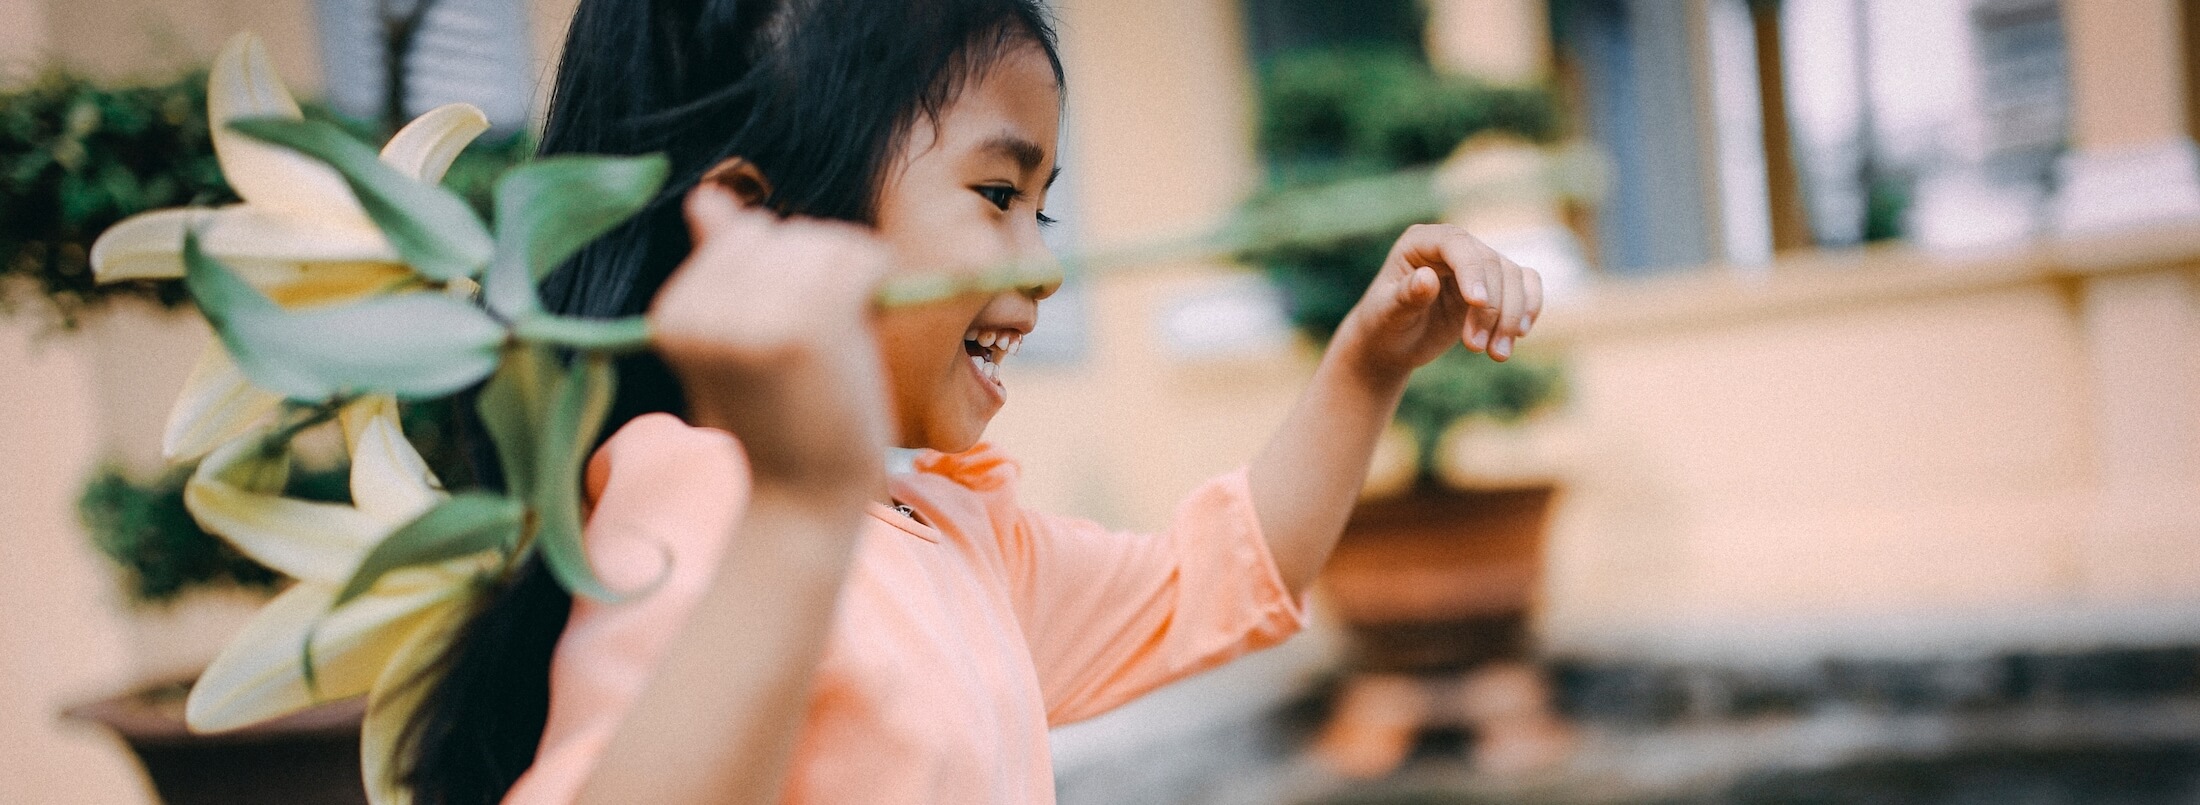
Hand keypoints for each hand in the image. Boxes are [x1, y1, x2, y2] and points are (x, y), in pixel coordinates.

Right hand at [649, 184, 891, 496]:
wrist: (801, 500)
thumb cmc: (777, 420)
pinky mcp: (806, 330)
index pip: (745, 232)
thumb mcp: (736, 338)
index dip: (786, 270)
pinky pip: (858, 255)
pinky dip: (875, 276)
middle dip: (817, 268)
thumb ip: (722, 265)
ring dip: (848, 274)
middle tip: (819, 341)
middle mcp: (703, 310)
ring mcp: (752, 319)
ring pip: (823, 239)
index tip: (788, 329)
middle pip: (785, 232)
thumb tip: (705, 196)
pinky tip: (865, 320)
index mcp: (673, 311)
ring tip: (837, 339)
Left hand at [1332, 223, 1543, 379]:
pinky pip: (1526, 285)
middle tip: (1477, 349)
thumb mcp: (1387, 314)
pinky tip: (1519, 334)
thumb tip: (1427, 278)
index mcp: (1420, 242)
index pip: (1456, 244)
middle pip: (1490, 263)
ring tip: (1497, 355)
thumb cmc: (1382, 324)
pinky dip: (1529, 307)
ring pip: (1513, 276)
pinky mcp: (1493, 285)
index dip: (1471, 270)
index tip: (1478, 303)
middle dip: (1491, 308)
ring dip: (1512, 316)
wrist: (1392, 344)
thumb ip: (1407, 296)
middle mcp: (1452, 246)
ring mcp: (1476, 265)